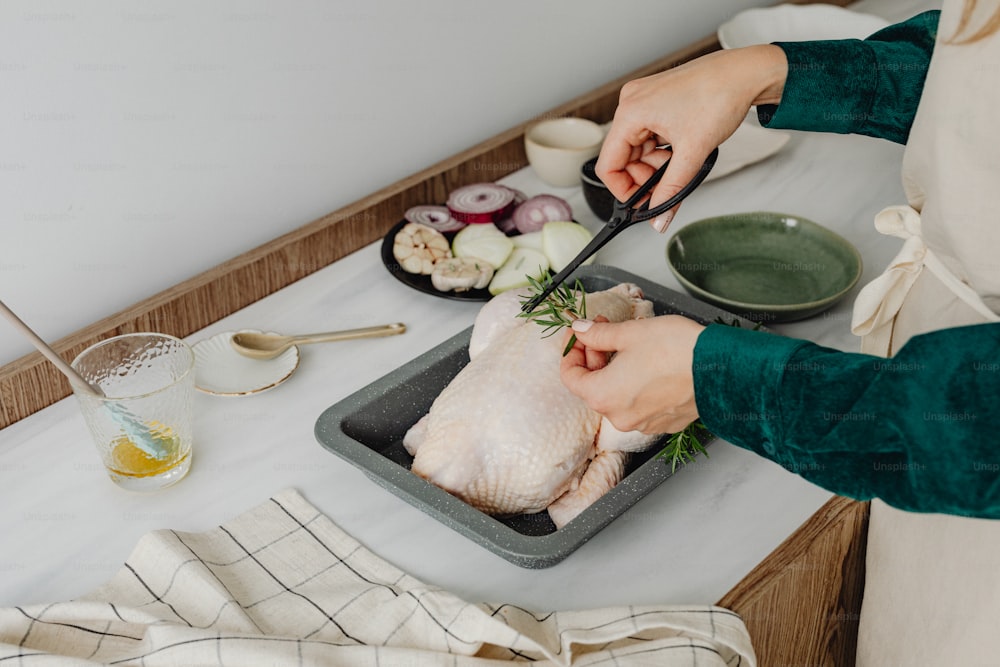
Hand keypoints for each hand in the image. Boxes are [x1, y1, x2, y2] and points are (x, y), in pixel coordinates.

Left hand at [560, 315, 705, 433]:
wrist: (721, 369)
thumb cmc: (676, 350)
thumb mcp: (629, 333)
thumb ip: (598, 334)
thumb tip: (580, 330)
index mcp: (603, 396)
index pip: (570, 377)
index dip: (571, 351)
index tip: (579, 335)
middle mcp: (619, 417)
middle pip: (593, 386)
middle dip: (595, 356)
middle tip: (604, 329)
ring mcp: (643, 423)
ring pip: (617, 395)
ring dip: (615, 370)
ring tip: (629, 345)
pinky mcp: (664, 423)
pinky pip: (640, 403)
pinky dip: (636, 385)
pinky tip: (648, 364)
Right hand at [597, 44, 786, 231]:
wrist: (746, 73)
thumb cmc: (720, 94)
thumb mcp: (692, 152)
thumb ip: (671, 190)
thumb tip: (658, 217)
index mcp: (630, 112)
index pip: (608, 165)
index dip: (624, 191)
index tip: (642, 204)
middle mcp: (631, 103)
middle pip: (623, 158)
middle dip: (645, 177)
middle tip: (667, 186)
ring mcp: (644, 100)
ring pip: (637, 149)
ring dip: (655, 165)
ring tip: (681, 163)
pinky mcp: (657, 101)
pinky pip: (648, 136)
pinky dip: (662, 150)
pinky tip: (680, 151)